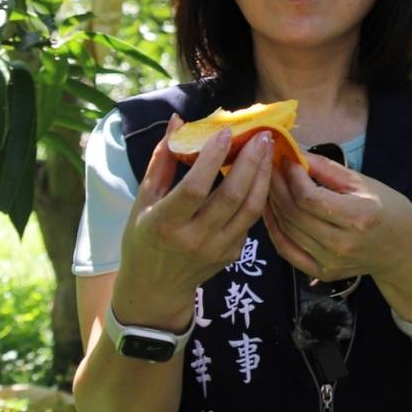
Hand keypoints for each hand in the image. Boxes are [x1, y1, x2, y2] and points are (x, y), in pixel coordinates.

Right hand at [114, 116, 274, 326]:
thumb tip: (177, 122)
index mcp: (164, 224)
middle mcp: (193, 239)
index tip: (225, 132)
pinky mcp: (232, 254)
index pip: (194, 189)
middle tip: (262, 135)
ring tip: (268, 149)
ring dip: (263, 176)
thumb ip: (162, 160)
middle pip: (231, 196)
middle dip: (251, 162)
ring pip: (250, 208)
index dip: (211, 159)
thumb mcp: (144, 200)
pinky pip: (250, 220)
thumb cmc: (144, 237)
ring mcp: (216, 249)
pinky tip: (262, 173)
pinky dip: (258, 194)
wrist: (156, 289)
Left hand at [264, 152, 411, 285]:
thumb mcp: (364, 183)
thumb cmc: (388, 209)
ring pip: (287, 231)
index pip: (310, 198)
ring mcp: (330, 262)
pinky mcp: (321, 272)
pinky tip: (272, 211)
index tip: (286, 159)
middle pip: (294, 214)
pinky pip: (287, 251)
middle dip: (277, 187)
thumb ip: (328, 170)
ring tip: (269, 184)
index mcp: (358, 217)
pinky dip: (275, 230)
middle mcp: (341, 244)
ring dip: (273, 205)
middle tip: (270, 167)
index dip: (292, 177)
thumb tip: (298, 153)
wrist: (402, 249)